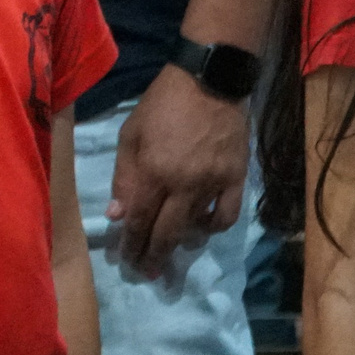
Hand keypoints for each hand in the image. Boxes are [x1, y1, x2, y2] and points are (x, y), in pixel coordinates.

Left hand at [107, 65, 248, 277]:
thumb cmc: (161, 105)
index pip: (140, 220)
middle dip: (153, 256)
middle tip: (146, 271)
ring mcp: (214, 184)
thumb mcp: (130, 134)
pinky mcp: (237, 180)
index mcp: (154, 171)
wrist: (209, 82)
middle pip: (167, 232)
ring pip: (196, 228)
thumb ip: (123, 176)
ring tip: (169, 248)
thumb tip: (117, 214)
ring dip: (181, 243)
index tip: (126, 259)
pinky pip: (227, 216)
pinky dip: (213, 227)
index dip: (132, 243)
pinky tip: (201, 226)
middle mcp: (184, 184)